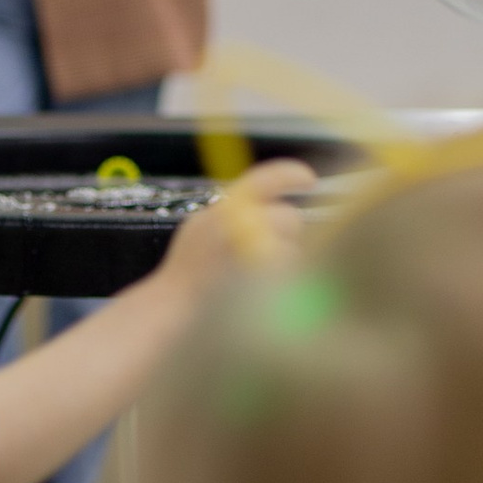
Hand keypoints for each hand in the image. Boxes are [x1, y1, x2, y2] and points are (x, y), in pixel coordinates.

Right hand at [156, 159, 318, 305]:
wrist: (174, 308)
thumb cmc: (186, 270)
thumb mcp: (200, 226)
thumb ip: (232, 211)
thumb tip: (265, 205)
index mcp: (226, 208)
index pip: (268, 179)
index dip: (292, 175)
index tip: (308, 179)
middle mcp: (243, 227)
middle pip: (289, 217)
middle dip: (287, 231)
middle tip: (273, 245)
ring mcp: (257, 258)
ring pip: (293, 248)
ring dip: (284, 257)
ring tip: (259, 273)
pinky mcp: (268, 285)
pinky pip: (290, 275)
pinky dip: (283, 281)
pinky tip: (263, 289)